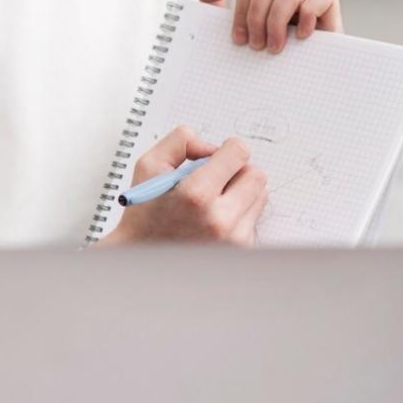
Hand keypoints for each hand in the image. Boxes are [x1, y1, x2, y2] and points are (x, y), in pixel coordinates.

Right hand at [101, 125, 267, 246]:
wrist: (143, 261)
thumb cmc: (144, 216)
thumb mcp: (149, 167)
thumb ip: (180, 142)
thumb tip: (211, 147)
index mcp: (196, 195)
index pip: (238, 154)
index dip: (228, 149)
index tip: (220, 155)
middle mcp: (220, 220)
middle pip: (256, 175)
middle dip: (238, 170)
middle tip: (218, 177)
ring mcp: (233, 239)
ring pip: (260, 196)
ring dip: (241, 192)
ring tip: (213, 201)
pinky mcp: (240, 251)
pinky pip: (253, 218)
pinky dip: (239, 214)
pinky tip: (215, 219)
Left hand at [198, 0, 341, 53]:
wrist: (289, 88)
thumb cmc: (259, 55)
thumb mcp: (228, 28)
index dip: (240, 10)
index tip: (239, 40)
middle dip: (256, 16)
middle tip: (257, 46)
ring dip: (277, 19)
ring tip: (275, 47)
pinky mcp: (330, 11)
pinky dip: (311, 12)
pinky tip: (302, 35)